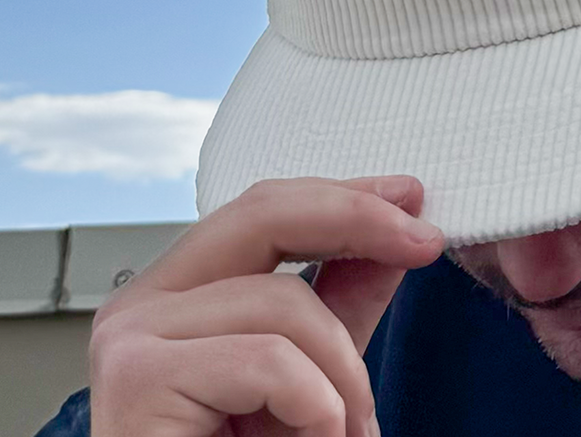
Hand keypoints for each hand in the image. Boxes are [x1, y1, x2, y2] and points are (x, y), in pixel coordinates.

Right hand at [88, 176, 443, 436]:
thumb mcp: (312, 371)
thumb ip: (343, 302)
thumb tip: (399, 234)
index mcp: (176, 292)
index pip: (265, 210)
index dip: (343, 196)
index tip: (409, 195)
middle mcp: (141, 303)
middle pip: (262, 215)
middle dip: (357, 219)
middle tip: (423, 243)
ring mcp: (128, 339)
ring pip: (279, 299)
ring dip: (343, 370)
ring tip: (353, 427)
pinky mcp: (137, 383)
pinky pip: (267, 359)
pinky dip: (316, 405)